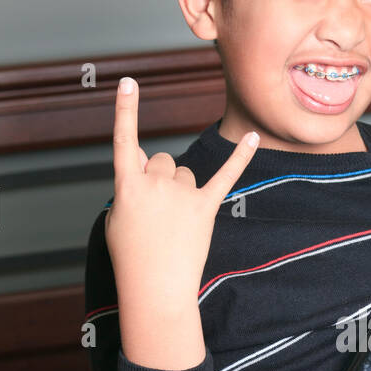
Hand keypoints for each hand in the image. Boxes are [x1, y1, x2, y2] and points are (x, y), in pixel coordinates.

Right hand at [104, 77, 258, 367]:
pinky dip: (240, 156)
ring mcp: (181, 195)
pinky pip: (224, 176)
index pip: (124, 140)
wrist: (156, 288)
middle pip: (160, 161)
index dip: (125, 110)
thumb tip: (146, 163)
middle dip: (158, 180)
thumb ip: (130, 186)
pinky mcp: (205, 207)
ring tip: (174, 225)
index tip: (128, 82)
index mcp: (127, 185)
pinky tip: (253, 136)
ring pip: (185, 174)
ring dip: (181, 192)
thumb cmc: (132, 256)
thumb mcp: (117, 218)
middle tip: (156, 215)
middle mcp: (155, 183)